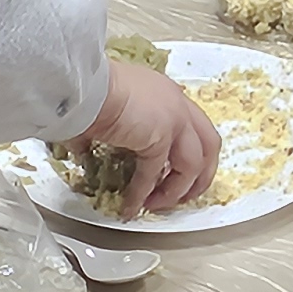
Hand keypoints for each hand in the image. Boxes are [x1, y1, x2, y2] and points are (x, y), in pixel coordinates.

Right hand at [88, 59, 223, 214]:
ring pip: (192, 166)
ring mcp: (174, 120)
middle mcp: (177, 104)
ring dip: (176, 190)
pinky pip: (154, 175)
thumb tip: (84, 149)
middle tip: (183, 195)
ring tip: (155, 205)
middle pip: (209, 145)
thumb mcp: (107, 104)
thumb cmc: (88, 88)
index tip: (175, 171)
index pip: (193, 126)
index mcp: (167, 94)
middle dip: (201, 175)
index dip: (190, 152)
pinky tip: (130, 206)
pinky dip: (142, 194)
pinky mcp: (160, 138)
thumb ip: (107, 126)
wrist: (83, 84)